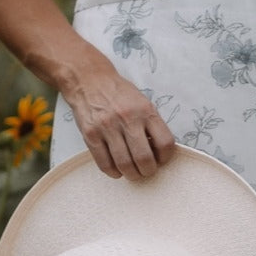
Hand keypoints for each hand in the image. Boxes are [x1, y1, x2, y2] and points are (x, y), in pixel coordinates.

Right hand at [67, 64, 175, 180]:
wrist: (89, 80)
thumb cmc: (119, 94)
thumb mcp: (142, 102)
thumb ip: (151, 124)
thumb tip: (159, 152)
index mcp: (145, 111)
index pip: (165, 143)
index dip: (165, 157)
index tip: (161, 160)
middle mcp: (127, 118)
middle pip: (144, 158)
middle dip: (148, 171)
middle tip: (146, 171)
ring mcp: (107, 127)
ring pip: (124, 164)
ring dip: (131, 174)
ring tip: (133, 173)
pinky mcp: (91, 135)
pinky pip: (104, 163)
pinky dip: (113, 172)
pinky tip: (117, 170)